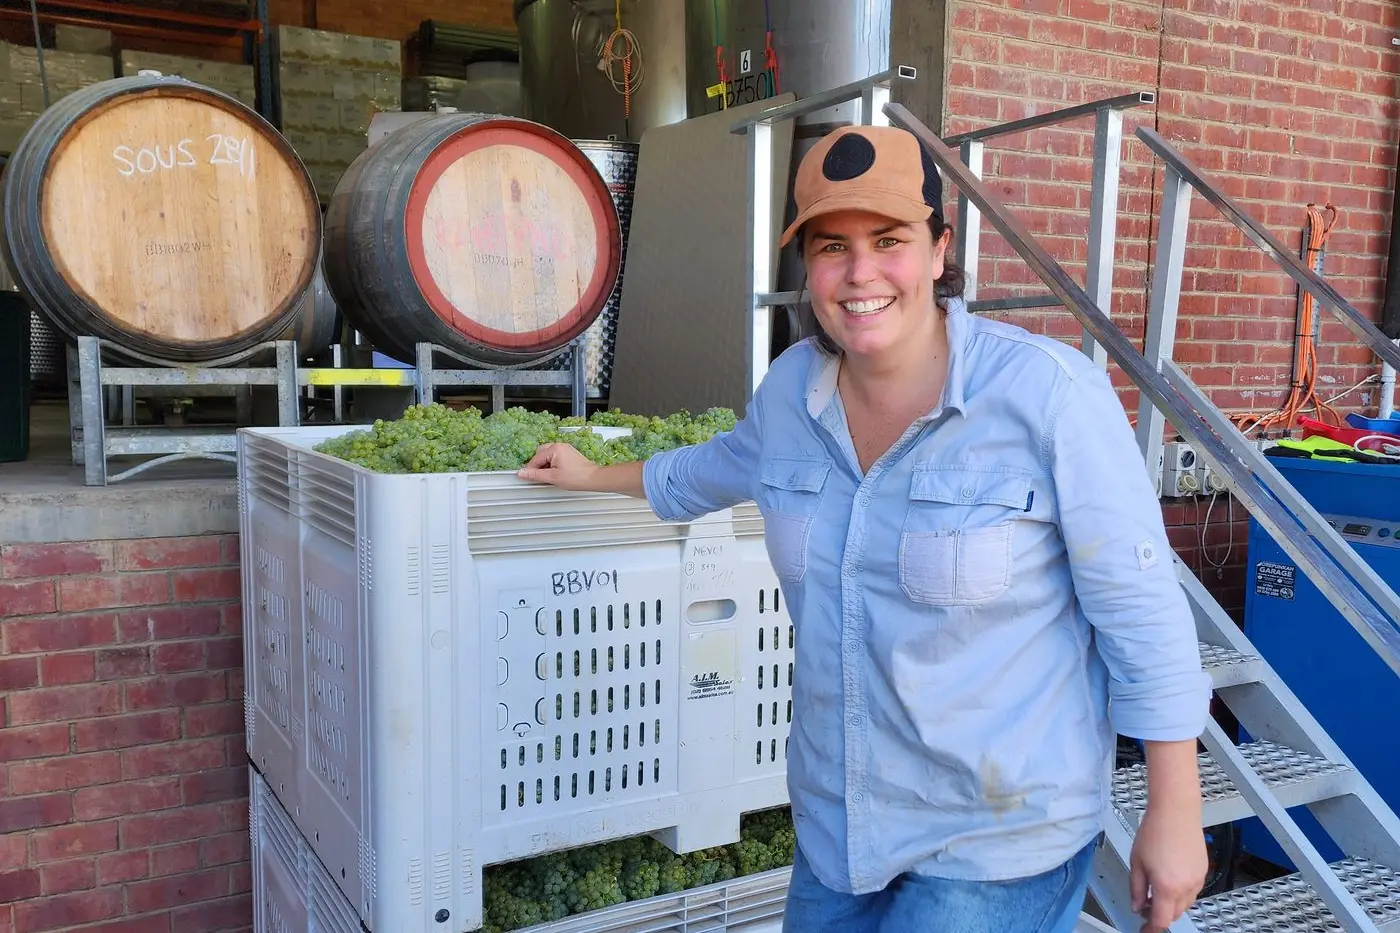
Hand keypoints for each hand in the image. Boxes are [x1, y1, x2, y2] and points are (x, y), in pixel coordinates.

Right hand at [518, 443, 599, 489]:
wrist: (593, 478)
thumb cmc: (575, 477)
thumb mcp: (552, 477)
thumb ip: (535, 475)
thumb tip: (521, 472)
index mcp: (554, 448)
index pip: (536, 458)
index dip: (531, 469)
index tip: (528, 478)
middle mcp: (559, 445)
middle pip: (540, 453)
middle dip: (538, 465)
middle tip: (540, 477)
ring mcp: (565, 449)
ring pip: (547, 455)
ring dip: (545, 465)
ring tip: (549, 476)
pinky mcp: (569, 454)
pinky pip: (555, 456)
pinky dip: (551, 464)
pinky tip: (555, 473)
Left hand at [1129, 807, 1206, 931]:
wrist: (1176, 812)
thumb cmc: (1155, 831)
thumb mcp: (1137, 862)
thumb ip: (1136, 889)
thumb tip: (1137, 905)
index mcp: (1167, 887)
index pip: (1161, 919)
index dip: (1151, 927)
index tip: (1144, 929)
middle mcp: (1186, 887)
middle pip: (1174, 914)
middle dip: (1159, 914)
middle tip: (1145, 906)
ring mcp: (1197, 880)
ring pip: (1184, 904)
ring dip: (1170, 904)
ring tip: (1155, 890)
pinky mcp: (1204, 871)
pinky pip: (1192, 891)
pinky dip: (1180, 893)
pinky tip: (1169, 880)